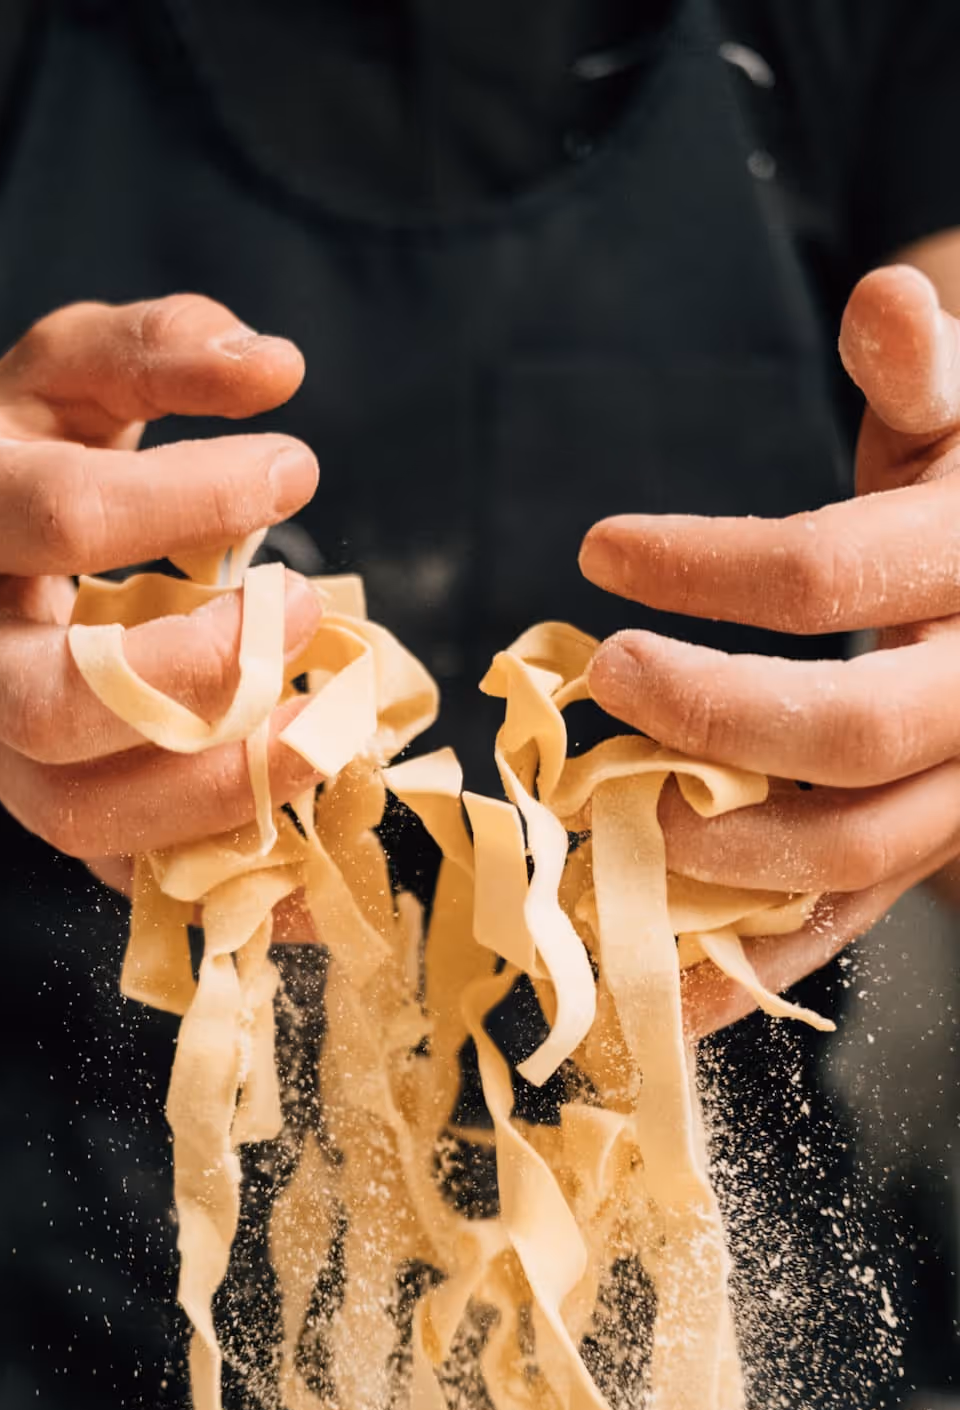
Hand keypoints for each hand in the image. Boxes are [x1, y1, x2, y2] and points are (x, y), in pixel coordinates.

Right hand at [0, 295, 321, 868]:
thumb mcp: (50, 383)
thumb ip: (151, 350)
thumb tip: (276, 366)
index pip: (64, 518)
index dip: (193, 498)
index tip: (296, 471)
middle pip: (54, 701)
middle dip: (197, 673)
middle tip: (303, 612)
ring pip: (80, 816)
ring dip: (217, 790)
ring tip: (324, 734)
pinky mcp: (34, 815)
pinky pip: (118, 875)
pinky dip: (215, 876)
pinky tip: (299, 854)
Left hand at [578, 264, 959, 1034]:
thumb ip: (926, 374)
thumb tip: (887, 294)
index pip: (836, 574)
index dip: (711, 566)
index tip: (596, 550)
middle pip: (852, 733)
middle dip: (711, 717)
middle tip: (598, 683)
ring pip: (858, 853)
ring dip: (726, 856)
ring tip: (616, 828)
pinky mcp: (926, 859)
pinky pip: (847, 928)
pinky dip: (753, 973)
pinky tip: (661, 1002)